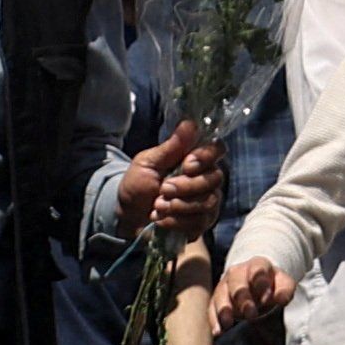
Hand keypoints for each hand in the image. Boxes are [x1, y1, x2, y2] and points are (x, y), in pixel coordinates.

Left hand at [116, 122, 221, 237]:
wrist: (127, 216)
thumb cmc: (137, 185)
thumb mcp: (147, 163)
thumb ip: (171, 147)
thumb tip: (190, 123)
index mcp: (194, 158)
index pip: (217, 150)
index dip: (206, 158)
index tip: (186, 165)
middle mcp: (205, 177)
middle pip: (214, 178)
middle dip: (186, 187)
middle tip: (163, 190)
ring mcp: (207, 200)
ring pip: (209, 201)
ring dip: (179, 206)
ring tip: (158, 207)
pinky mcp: (203, 221)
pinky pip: (202, 221)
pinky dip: (178, 221)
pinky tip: (163, 219)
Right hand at [214, 252, 291, 330]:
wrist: (256, 283)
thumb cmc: (271, 284)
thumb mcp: (284, 284)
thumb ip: (285, 290)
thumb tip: (281, 299)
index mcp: (257, 265)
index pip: (258, 270)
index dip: (261, 283)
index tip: (267, 299)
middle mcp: (237, 272)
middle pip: (237, 283)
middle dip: (243, 299)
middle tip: (251, 314)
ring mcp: (224, 285)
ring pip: (221, 295)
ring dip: (224, 310)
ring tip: (228, 324)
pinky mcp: (216, 298)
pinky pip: (212, 308)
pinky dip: (214, 319)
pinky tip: (218, 331)